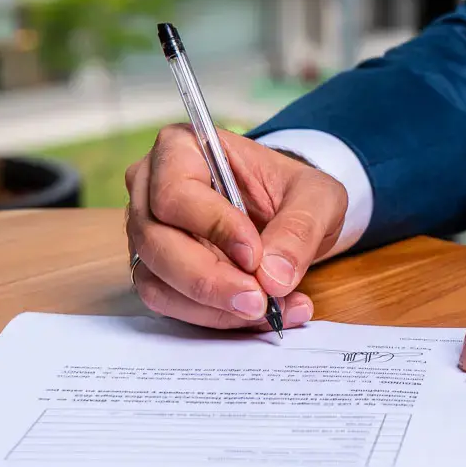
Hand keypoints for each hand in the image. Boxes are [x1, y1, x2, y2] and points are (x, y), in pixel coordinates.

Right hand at [124, 124, 348, 329]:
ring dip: (213, 307)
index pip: (176, 192)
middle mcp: (150, 188)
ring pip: (157, 280)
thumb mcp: (318, 197)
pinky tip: (255, 316)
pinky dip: (213, 317)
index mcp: (182, 148)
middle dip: (210, 280)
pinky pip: (169, 304)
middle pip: (156, 242)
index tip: (255, 255)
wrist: (286, 212)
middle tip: (259, 301)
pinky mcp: (156, 270)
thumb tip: (273, 277)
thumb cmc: (292, 191)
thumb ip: (300, 229)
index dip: (214, 227)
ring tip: (270, 310)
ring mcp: (147, 232)